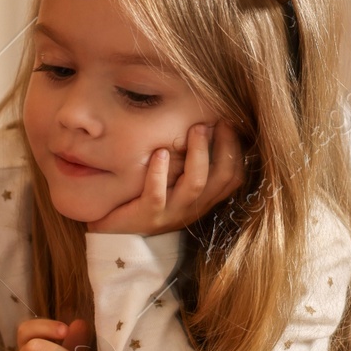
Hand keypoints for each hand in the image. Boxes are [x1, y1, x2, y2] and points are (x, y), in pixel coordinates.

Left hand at [88, 121, 243, 234]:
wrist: (113, 228)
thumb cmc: (143, 198)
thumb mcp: (171, 182)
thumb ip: (186, 163)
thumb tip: (202, 124)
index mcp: (202, 200)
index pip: (232, 177)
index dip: (236, 151)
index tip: (229, 123)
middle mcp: (192, 207)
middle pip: (221, 178)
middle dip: (224, 147)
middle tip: (216, 121)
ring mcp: (171, 213)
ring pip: (194, 185)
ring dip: (198, 155)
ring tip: (195, 130)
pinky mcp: (147, 216)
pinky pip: (156, 195)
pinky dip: (158, 173)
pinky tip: (159, 153)